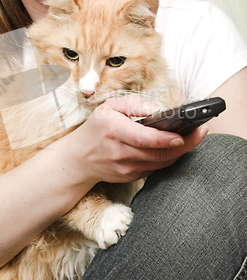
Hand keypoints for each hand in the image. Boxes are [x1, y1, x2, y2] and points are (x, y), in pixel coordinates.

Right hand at [64, 94, 208, 183]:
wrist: (79, 160)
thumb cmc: (96, 129)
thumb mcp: (108, 107)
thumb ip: (133, 103)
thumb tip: (157, 110)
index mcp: (114, 131)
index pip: (144, 138)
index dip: (165, 139)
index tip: (182, 135)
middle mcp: (120, 152)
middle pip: (158, 153)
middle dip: (184, 144)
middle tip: (202, 131)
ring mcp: (126, 168)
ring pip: (161, 163)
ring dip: (180, 152)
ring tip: (195, 136)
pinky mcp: (132, 176)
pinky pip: (156, 168)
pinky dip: (169, 158)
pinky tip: (178, 147)